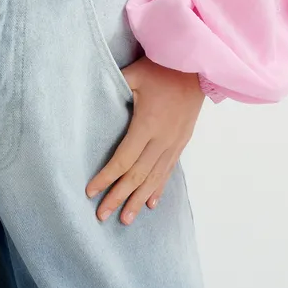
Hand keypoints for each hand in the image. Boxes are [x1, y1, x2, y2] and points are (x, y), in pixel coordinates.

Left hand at [85, 56, 204, 224]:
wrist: (198, 68)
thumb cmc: (162, 68)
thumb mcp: (134, 74)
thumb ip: (114, 86)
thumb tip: (89, 94)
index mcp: (147, 125)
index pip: (124, 159)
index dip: (107, 178)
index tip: (91, 192)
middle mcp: (162, 140)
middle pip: (137, 175)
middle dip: (118, 197)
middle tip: (102, 215)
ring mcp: (174, 143)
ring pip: (154, 178)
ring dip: (137, 200)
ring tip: (125, 219)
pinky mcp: (181, 143)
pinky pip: (168, 171)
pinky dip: (158, 188)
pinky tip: (150, 203)